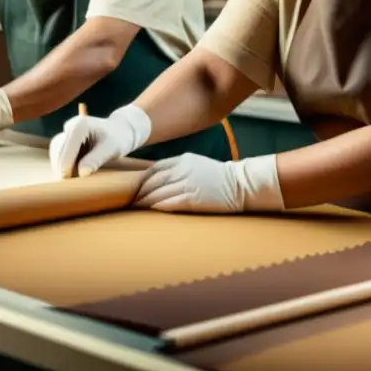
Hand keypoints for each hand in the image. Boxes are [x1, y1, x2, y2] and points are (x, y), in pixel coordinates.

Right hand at [49, 105, 151, 178]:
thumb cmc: (118, 139)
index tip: (65, 179)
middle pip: (58, 148)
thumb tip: (81, 173)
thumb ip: (95, 160)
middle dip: (60, 167)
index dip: (65, 163)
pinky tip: (69, 178)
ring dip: (59, 168)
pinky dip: (63, 167)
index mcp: (81, 125)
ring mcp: (67, 134)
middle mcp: (71, 126)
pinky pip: (60, 155)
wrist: (119, 131)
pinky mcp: (67, 142)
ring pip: (56, 152)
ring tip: (67, 184)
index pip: (68, 145)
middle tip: (64, 186)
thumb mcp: (111, 149)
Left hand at [135, 153, 285, 212]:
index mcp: (183, 160)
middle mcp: (183, 170)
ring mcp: (189, 184)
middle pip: (153, 181)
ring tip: (135, 207)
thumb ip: (179, 168)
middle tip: (129, 199)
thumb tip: (160, 178)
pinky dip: (158, 206)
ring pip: (159, 192)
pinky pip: (170, 202)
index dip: (142, 179)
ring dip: (145, 200)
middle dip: (139, 191)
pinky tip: (150, 210)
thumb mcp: (197, 164)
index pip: (155, 169)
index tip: (133, 187)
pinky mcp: (194, 199)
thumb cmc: (219, 176)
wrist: (241, 184)